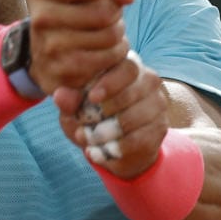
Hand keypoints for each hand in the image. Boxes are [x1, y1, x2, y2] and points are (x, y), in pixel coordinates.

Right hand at [26, 0, 133, 93]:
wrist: (47, 51)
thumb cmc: (73, 10)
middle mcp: (40, 19)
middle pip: (103, 13)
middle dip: (115, 13)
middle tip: (109, 16)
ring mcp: (49, 49)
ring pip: (109, 38)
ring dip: (119, 37)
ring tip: (109, 35)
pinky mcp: (62, 74)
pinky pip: (105, 63)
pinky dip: (114, 57)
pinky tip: (105, 53)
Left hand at [55, 53, 169, 178]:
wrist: (112, 145)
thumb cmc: (91, 116)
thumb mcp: (74, 109)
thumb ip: (69, 101)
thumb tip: (60, 95)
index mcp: (127, 66)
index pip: (127, 67)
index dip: (110, 82)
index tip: (91, 98)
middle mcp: (148, 81)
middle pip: (130, 93)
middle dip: (102, 113)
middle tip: (81, 127)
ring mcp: (157, 104)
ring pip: (131, 119)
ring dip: (104, 134)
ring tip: (85, 140)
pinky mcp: (160, 128)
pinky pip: (137, 140)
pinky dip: (114, 149)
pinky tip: (96, 153)